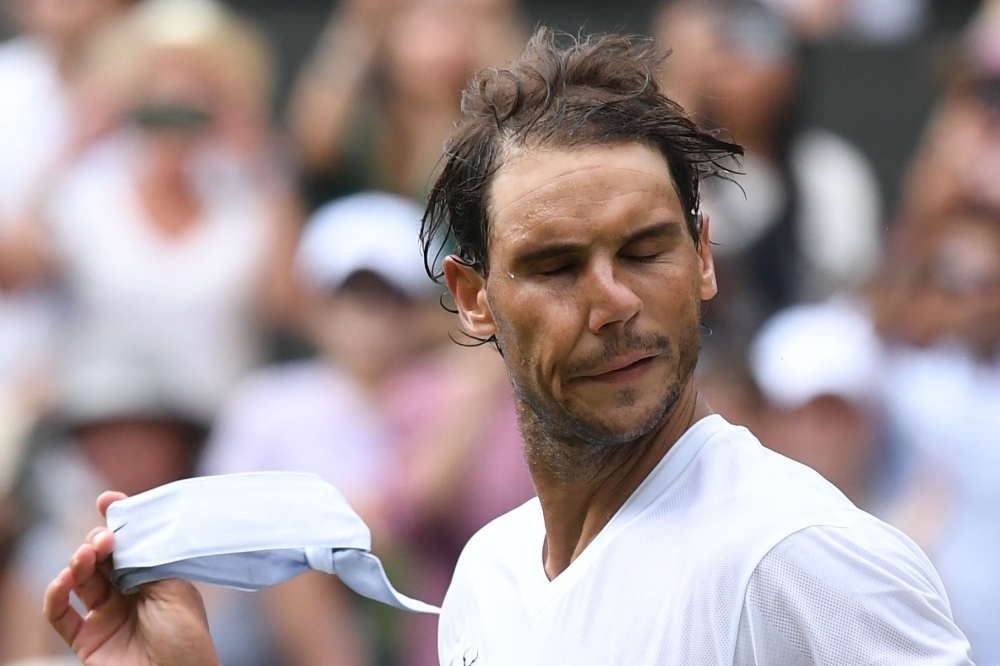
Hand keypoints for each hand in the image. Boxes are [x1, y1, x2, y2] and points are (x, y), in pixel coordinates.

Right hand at [43, 492, 220, 665]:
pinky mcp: (86, 640)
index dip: (118, 521)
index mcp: (154, 577)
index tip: (108, 501)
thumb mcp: (173, 585)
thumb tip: (126, 529)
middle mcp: (128, 594)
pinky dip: (56, 593)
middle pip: (103, 558)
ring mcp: (106, 616)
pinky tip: (65, 579)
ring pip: (81, 579)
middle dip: (99, 541)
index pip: (131, 544)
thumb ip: (146, 558)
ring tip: (89, 556)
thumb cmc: (185, 635)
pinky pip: (60, 613)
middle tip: (104, 540)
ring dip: (79, 562)